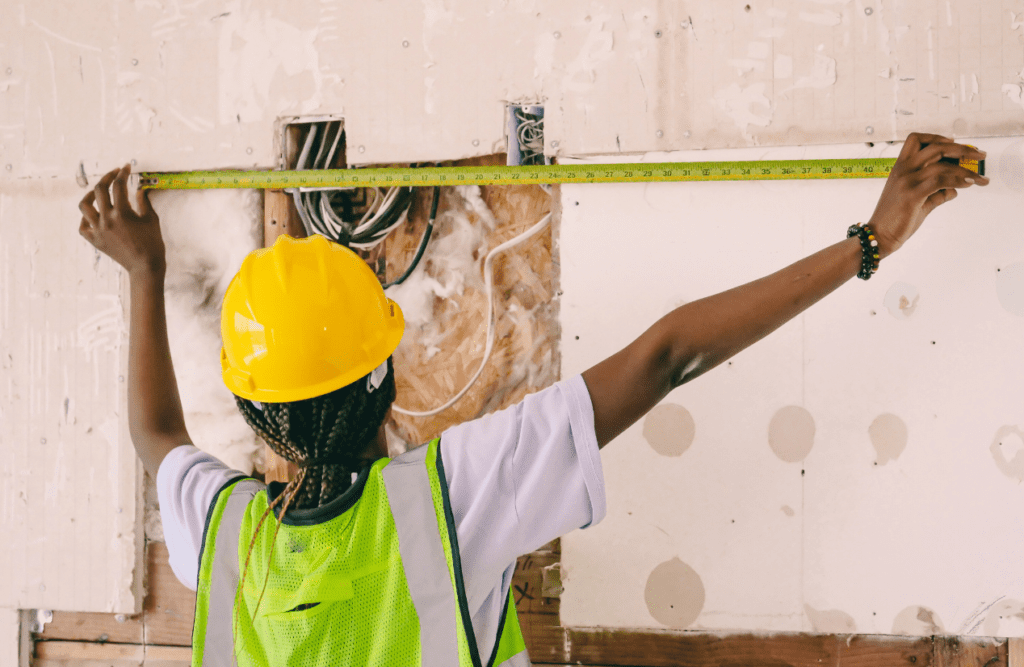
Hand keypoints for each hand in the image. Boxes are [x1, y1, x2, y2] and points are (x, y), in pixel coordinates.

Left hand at [79, 164, 166, 275]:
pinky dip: (86, 219)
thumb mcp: (151, 220)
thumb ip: (144, 201)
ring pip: (84, 206)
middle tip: (114, 174)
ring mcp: (98, 230)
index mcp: (122, 213)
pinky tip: (94, 215)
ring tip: (97, 192)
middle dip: (107, 177)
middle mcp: (107, 219)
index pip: (119, 186)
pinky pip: (83, 226)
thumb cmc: (152, 244)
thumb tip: (139, 189)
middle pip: (99, 190)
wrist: (145, 267)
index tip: (126, 167)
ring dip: (90, 195)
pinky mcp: (95, 241)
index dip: (122, 173)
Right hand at [867, 132, 987, 258]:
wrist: (878, 235)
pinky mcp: (912, 194)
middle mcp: (903, 170)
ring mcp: (907, 181)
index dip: (937, 138)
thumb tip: (954, 190)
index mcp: (900, 168)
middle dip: (962, 148)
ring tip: (980, 178)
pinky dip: (958, 180)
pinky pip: (941, 181)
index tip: (954, 143)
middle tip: (979, 155)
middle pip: (935, 147)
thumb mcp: (917, 202)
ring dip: (966, 170)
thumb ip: (936, 193)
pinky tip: (968, 184)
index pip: (917, 140)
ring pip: (942, 165)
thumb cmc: (895, 219)